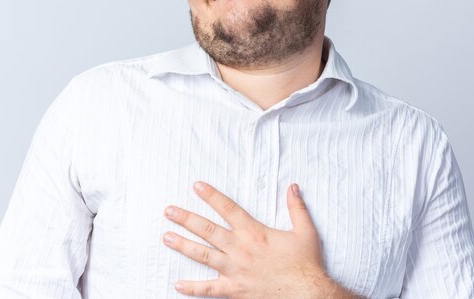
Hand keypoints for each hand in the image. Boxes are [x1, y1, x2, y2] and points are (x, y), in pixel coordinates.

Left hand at [163, 181, 357, 297]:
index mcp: (254, 232)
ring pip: (203, 255)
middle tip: (169, 210)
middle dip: (186, 219)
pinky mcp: (234, 290)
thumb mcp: (305, 232)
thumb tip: (293, 187)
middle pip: (207, 230)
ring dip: (183, 245)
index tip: (196, 186)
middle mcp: (240, 249)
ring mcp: (235, 270)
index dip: (211, 196)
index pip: (228, 208)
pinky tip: (177, 285)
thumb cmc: (305, 264)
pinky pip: (209, 289)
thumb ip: (297, 208)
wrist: (307, 293)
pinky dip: (192, 288)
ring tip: (166, 237)